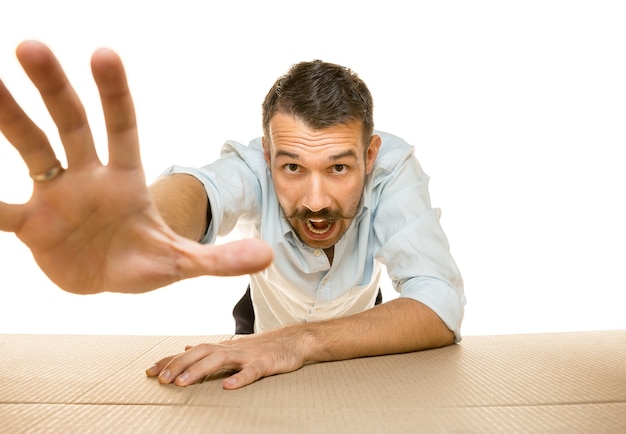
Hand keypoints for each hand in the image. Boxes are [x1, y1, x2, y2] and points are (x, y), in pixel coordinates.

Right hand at [0, 41, 271, 292]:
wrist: (109, 278)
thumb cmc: (145, 259)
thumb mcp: (182, 261)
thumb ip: (219, 259)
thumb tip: (267, 256)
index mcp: (126, 178)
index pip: (123, 127)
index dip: (115, 93)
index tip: (104, 53)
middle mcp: (88, 176)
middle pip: (71, 124)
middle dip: (55, 88)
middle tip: (32, 46)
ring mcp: (56, 197)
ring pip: (31, 150)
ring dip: (8, 118)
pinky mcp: (32, 225)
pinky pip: (2, 209)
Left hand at [146, 331, 309, 389]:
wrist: (295, 340)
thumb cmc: (264, 346)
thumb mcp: (234, 347)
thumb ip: (211, 349)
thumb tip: (187, 348)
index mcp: (224, 346)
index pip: (192, 351)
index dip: (171, 360)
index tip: (150, 371)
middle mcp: (232, 348)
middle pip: (201, 352)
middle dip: (179, 364)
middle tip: (161, 379)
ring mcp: (249, 355)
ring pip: (221, 359)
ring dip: (200, 370)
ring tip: (183, 383)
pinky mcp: (266, 363)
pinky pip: (252, 371)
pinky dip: (240, 378)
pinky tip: (229, 387)